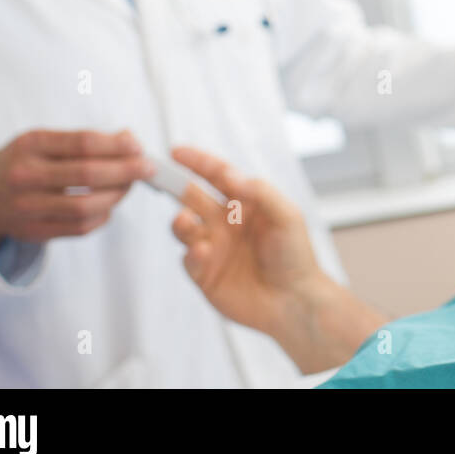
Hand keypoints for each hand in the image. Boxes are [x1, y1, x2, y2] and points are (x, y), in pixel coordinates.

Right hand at [0, 129, 151, 242]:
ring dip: (117, 196)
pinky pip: (79, 227)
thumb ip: (85, 140)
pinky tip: (109, 205)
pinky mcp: (33, 231)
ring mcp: (26, 207)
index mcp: (30, 145)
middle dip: (126, 171)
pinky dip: (102, 216)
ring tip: (129, 186)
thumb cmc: (24, 161)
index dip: (117, 146)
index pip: (83, 143)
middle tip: (147, 168)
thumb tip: (129, 141)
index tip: (139, 147)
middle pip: (88, 175)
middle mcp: (25, 175)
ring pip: (86, 206)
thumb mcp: (44, 140)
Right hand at [169, 147, 384, 372]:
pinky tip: (203, 251)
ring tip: (185, 220)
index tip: (176, 152)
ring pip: (185, 228)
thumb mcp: (286, 216)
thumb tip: (231, 175)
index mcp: (245, 204)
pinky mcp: (205, 275)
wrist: (295, 302)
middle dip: (175, 186)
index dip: (198, 162)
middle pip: (193, 198)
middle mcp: (225, 223)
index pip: (217, 176)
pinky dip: (191, 254)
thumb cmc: (295, 255)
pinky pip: (188, 260)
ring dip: (180, 221)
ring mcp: (213, 248)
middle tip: (159, 178)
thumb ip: (261, 192)